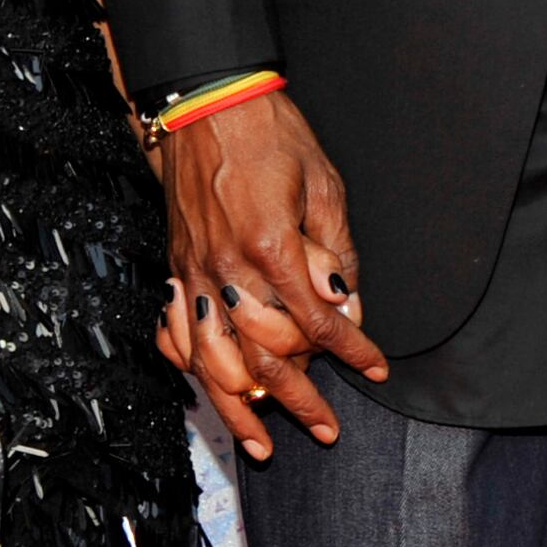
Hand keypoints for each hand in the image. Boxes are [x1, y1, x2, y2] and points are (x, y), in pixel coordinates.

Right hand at [155, 90, 384, 458]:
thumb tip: (347, 305)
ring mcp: (192, 273)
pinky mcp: (174, 268)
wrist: (207, 103)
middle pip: (262, 357)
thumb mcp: (323, 184)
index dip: (349, 351)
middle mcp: (224, 269)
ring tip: (260, 442)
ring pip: (211, 363)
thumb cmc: (268, 134)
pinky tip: (209, 389)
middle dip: (298, 400)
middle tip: (325, 427)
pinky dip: (190, 369)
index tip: (373, 367)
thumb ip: (336, 252)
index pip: (315, 321)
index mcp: (269, 248)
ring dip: (237, 409)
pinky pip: (175, 335)